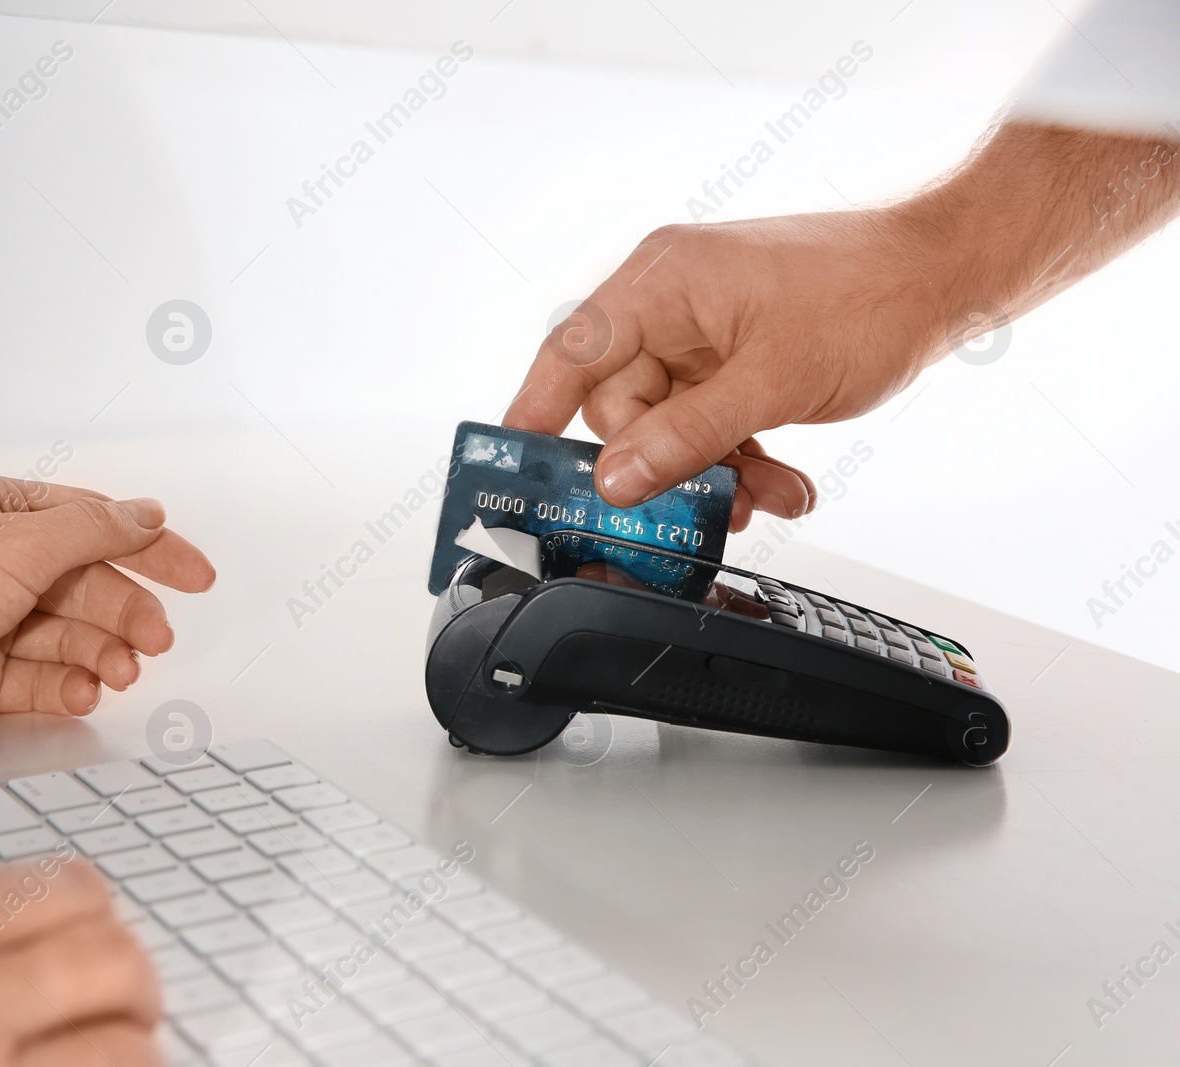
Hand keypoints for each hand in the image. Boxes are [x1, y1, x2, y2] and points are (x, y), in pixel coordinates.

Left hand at [0, 474, 215, 747]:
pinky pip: (40, 677)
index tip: (197, 576)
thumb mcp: (20, 543)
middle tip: (158, 640)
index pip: (91, 522)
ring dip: (102, 652)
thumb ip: (94, 530)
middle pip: (86, 583)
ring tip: (123, 674)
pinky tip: (82, 693)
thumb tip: (147, 515)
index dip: (149, 548)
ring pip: (69, 633)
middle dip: (126, 612)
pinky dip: (66, 684)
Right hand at [505, 122, 1179, 522]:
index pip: (570, 355)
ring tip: (764, 498)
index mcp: (661, 283)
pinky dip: (738, 457)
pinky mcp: (735, 356)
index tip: (516, 472)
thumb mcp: (771, 382)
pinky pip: (708, 421)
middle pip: (622, 408)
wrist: (949, 275)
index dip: (533, 416)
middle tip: (700, 510)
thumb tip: (617, 481)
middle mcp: (671, 302)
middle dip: (662, 467)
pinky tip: (779, 481)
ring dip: (712, 472)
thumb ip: (686, 437)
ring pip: (670, 426)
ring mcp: (704, 331)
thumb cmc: (871, 294)